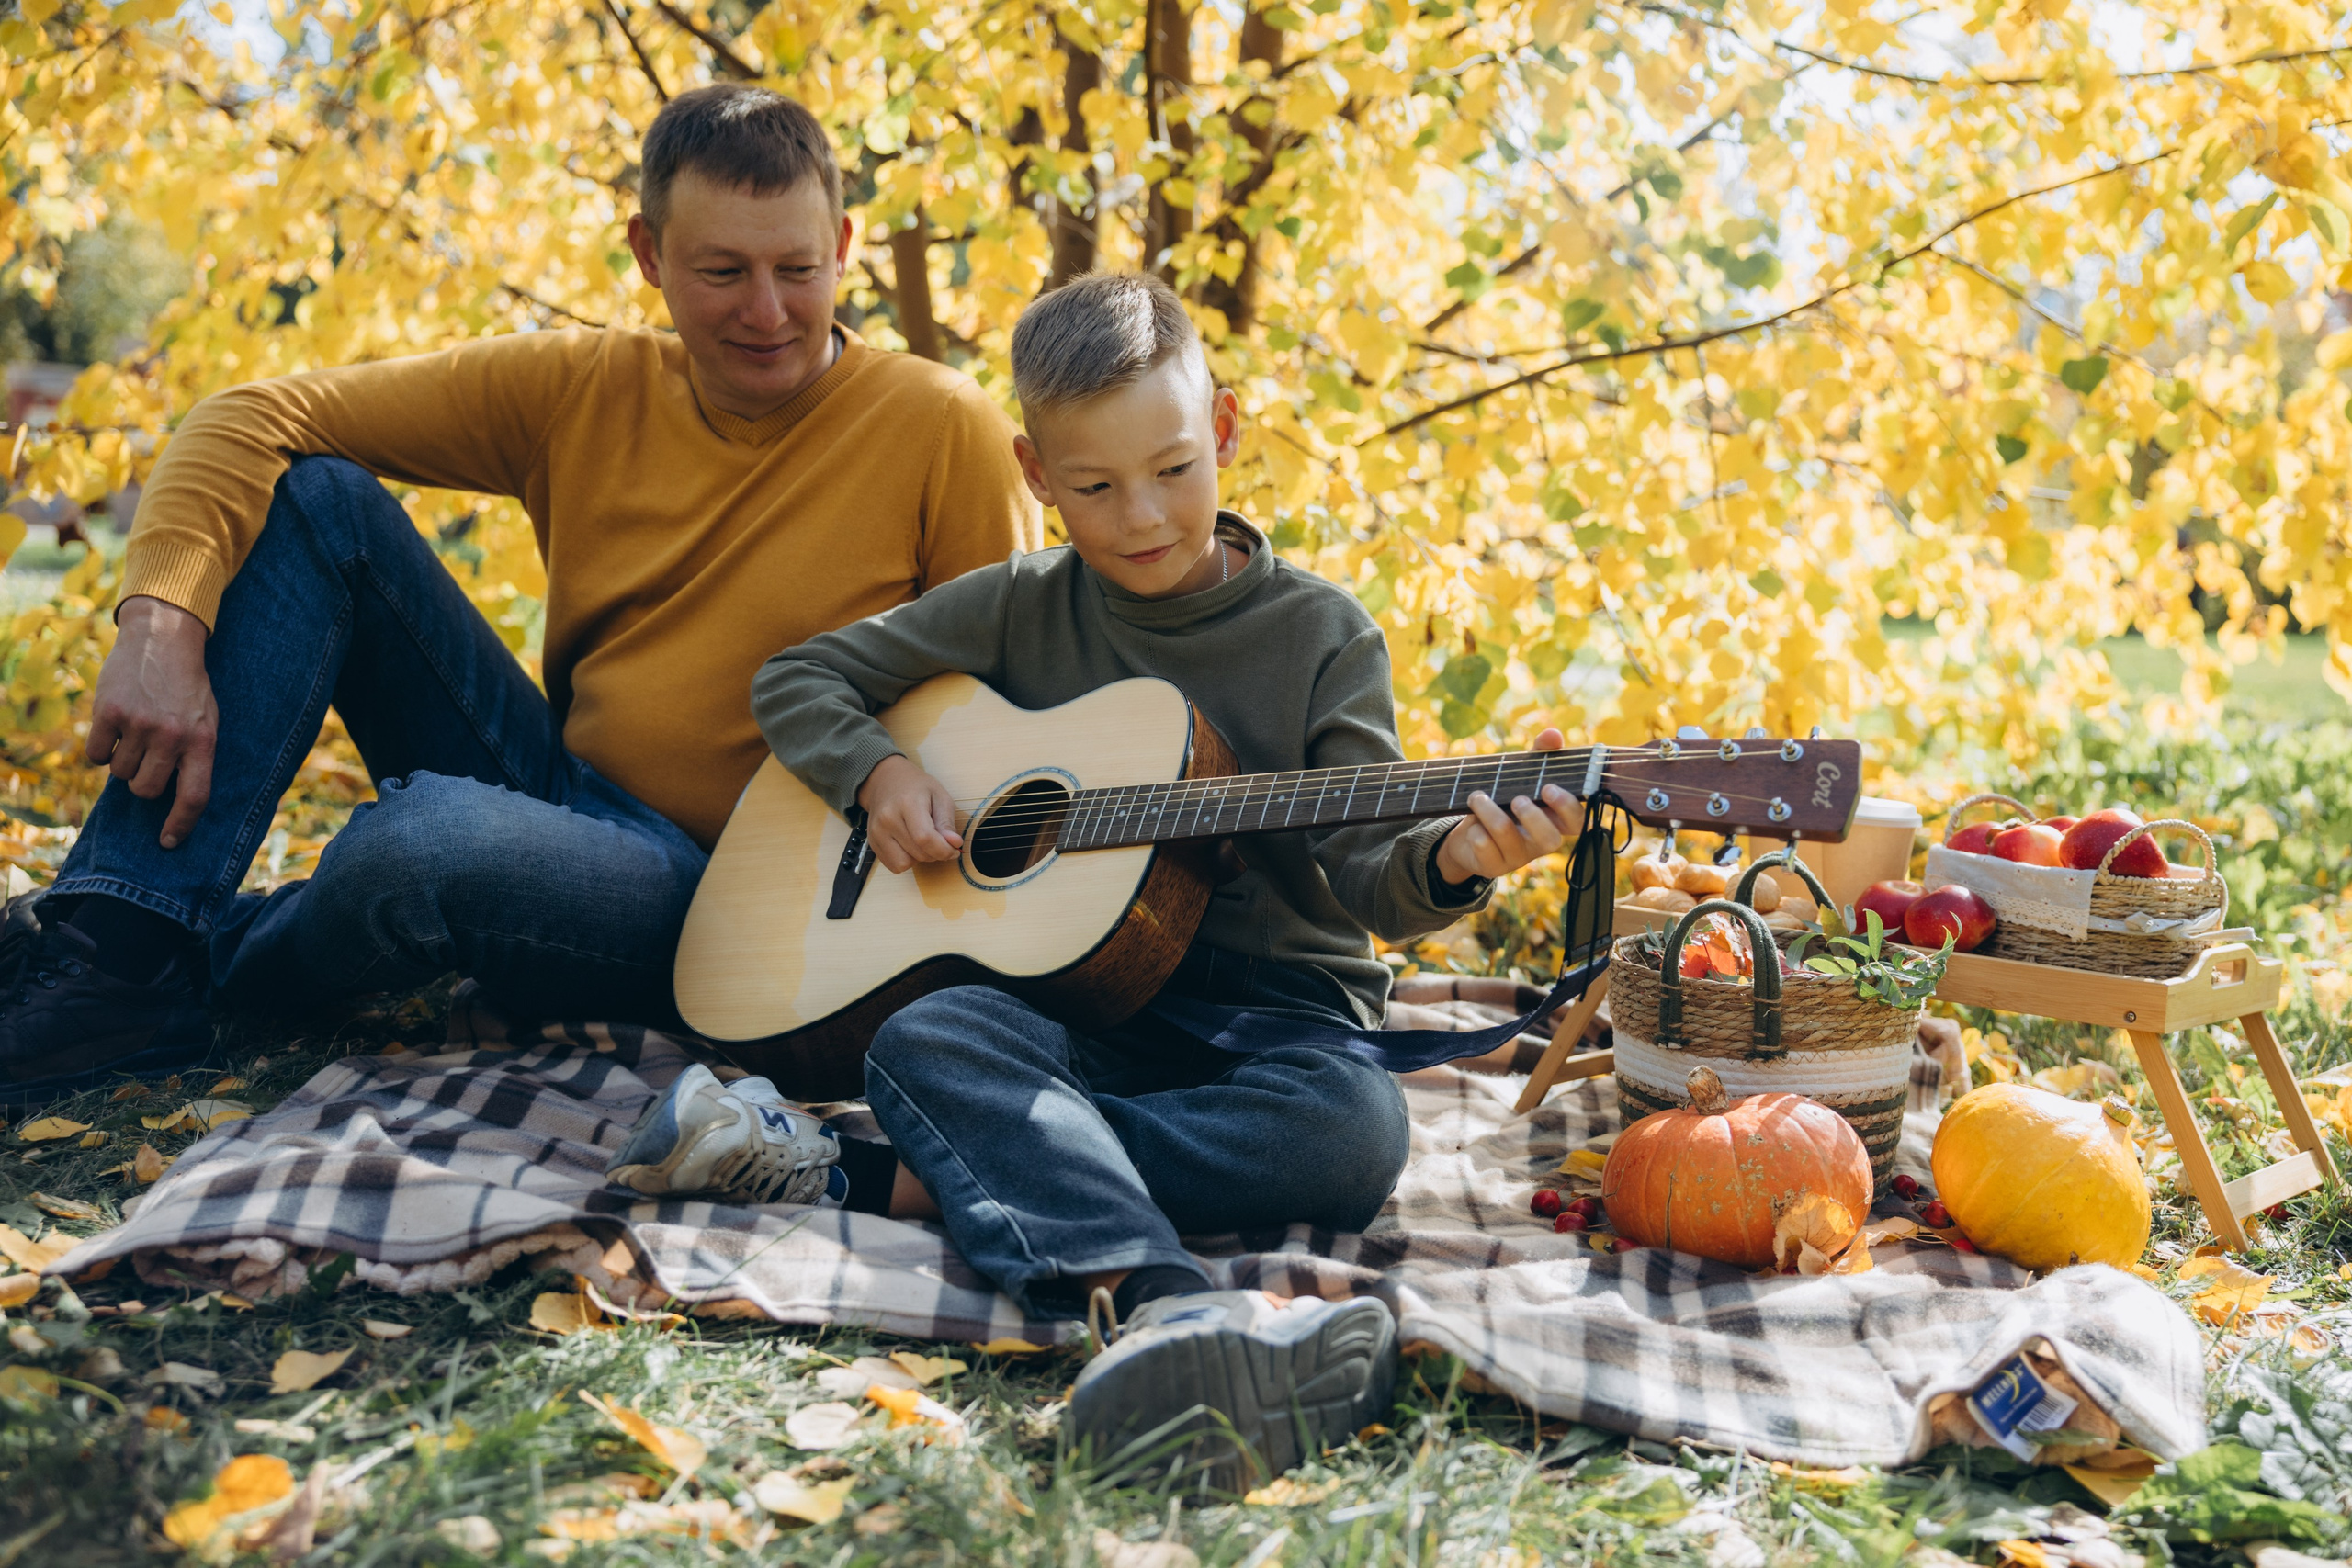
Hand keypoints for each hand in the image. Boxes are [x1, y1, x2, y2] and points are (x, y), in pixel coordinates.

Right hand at [87, 596, 217, 849]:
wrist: (164, 637)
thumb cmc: (187, 686)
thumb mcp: (206, 718)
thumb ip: (192, 755)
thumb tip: (174, 800)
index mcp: (203, 740)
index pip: (194, 796)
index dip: (181, 824)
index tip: (168, 842)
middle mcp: (172, 735)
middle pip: (146, 789)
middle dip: (142, 782)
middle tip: (146, 757)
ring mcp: (139, 724)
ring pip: (119, 774)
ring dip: (122, 761)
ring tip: (135, 731)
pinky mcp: (109, 713)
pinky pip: (95, 756)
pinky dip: (100, 748)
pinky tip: (113, 726)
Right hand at [856, 752, 963, 871]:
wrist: (886, 780)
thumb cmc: (916, 787)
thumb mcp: (940, 796)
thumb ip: (947, 822)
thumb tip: (954, 844)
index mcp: (907, 803)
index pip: (925, 838)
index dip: (944, 850)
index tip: (954, 849)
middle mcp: (887, 819)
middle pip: (918, 853)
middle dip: (935, 853)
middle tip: (938, 839)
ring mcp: (876, 832)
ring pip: (905, 863)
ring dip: (919, 858)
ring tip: (921, 840)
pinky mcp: (872, 842)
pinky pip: (894, 865)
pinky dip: (906, 860)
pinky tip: (909, 844)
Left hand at [1434, 727, 1580, 885]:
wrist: (1470, 833)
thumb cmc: (1504, 801)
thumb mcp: (1521, 777)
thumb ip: (1540, 755)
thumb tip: (1553, 734)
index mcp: (1554, 821)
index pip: (1577, 822)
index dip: (1568, 808)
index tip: (1549, 787)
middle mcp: (1540, 842)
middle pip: (1550, 840)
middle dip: (1532, 817)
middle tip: (1517, 799)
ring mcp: (1518, 857)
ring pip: (1509, 837)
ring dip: (1490, 812)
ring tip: (1477, 797)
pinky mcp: (1494, 866)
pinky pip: (1485, 848)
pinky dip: (1475, 830)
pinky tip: (1472, 824)